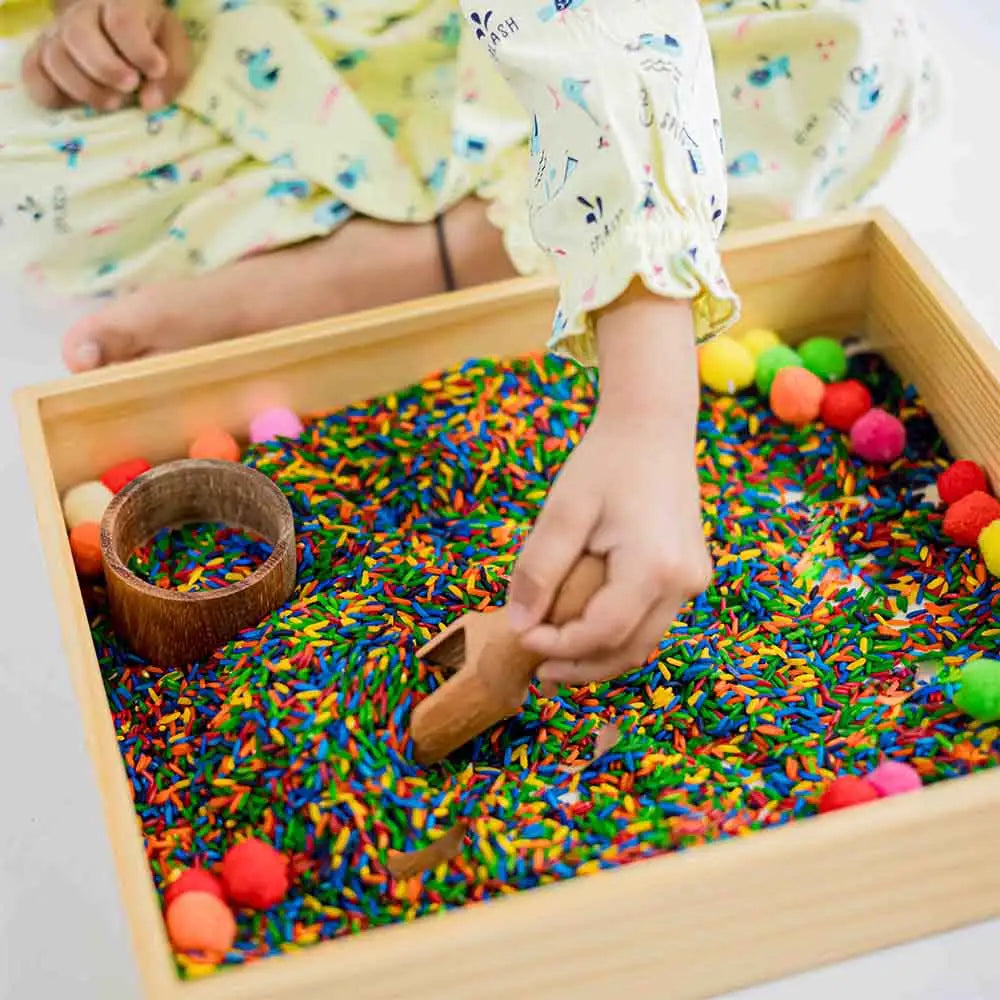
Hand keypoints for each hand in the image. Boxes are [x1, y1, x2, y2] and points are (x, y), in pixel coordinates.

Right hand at [21, 0, 190, 111]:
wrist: (118, 30)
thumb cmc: (152, 43)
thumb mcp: (174, 52)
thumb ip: (172, 75)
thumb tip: (150, 103)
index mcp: (120, 3)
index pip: (121, 19)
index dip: (138, 49)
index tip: (156, 70)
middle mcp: (81, 14)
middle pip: (78, 35)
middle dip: (105, 69)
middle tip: (128, 88)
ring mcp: (57, 34)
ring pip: (54, 57)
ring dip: (85, 88)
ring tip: (113, 102)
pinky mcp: (41, 57)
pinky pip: (33, 74)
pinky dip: (51, 95)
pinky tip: (77, 105)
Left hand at [507, 288, 711, 688]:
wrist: (653, 429)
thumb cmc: (605, 463)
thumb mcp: (562, 512)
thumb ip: (538, 570)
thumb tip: (518, 625)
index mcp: (655, 567)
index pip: (603, 632)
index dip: (559, 647)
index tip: (521, 639)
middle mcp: (683, 582)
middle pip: (628, 649)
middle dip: (580, 666)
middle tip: (536, 670)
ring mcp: (692, 581)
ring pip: (643, 642)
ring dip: (598, 654)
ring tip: (554, 651)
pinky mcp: (688, 576)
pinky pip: (651, 621)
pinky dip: (615, 633)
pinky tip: (581, 625)